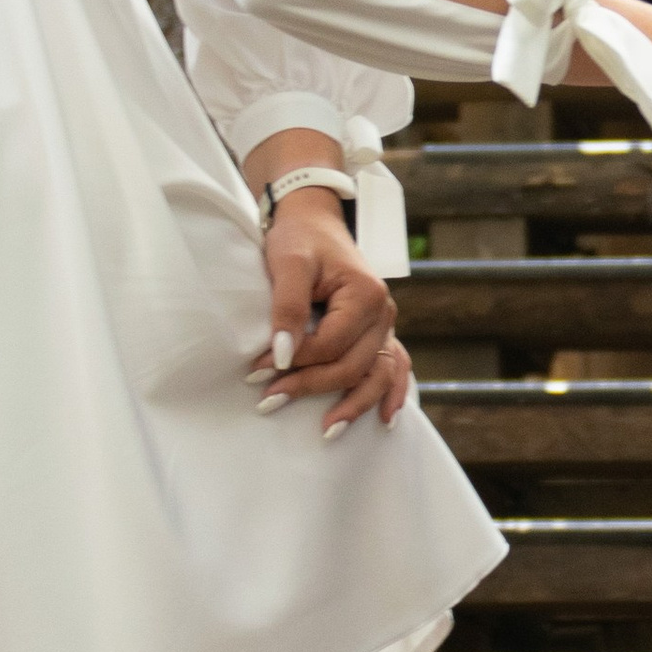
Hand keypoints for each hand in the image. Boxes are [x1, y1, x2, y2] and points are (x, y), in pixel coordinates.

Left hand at [252, 199, 404, 433]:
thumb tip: (281, 357)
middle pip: (352, 366)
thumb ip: (287, 309)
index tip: (256, 370)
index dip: (295, 361)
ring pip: (377, 375)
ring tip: (327, 432)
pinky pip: (395, 368)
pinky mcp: (379, 331)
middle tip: (267, 401)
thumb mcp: (288, 264)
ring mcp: (385, 325)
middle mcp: (384, 313)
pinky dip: (392, 394)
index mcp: (366, 295)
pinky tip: (384, 420)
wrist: (313, 219)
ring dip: (354, 406)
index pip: (332, 345)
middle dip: (310, 387)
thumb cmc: (299, 238)